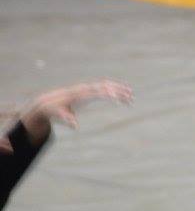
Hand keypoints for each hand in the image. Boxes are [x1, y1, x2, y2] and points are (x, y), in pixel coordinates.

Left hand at [18, 79, 132, 144]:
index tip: (119, 98)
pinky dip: (114, 89)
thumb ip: (67, 119)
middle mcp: (85, 89)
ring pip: (106, 85)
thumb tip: (75, 125)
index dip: (108, 94)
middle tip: (131, 97)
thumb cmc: (55, 110)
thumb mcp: (59, 115)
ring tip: (132, 95)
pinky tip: (123, 94)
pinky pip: (104, 87)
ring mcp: (87, 89)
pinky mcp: (88, 91)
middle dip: (118, 91)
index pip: (97, 92)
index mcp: (80, 95)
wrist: (48, 102)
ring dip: (119, 89)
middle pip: (104, 87)